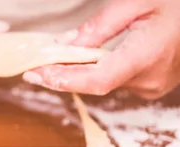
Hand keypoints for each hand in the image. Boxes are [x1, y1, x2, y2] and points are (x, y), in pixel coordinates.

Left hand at [23, 0, 179, 98]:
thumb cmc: (176, 2)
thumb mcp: (136, 2)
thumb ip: (99, 26)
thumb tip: (64, 46)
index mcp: (147, 56)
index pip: (97, 81)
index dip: (63, 80)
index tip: (36, 74)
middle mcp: (149, 79)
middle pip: (96, 83)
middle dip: (63, 75)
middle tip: (34, 68)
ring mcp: (153, 85)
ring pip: (104, 82)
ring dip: (78, 73)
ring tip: (51, 64)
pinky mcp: (152, 85)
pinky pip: (117, 80)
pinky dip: (96, 71)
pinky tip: (80, 62)